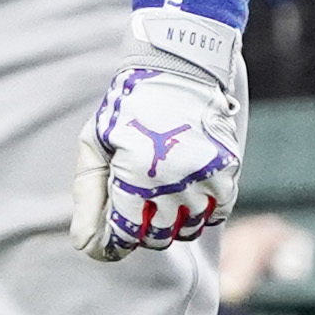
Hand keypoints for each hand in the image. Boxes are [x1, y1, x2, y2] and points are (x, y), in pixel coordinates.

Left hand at [73, 10, 245, 260]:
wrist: (179, 70)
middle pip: (157, 238)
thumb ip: (89, 195)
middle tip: (132, 201)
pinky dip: (199, 211)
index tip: (107, 236)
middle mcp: (176, 181)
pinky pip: (216, 215)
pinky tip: (183, 187)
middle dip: (140, 228)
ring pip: (188, 230)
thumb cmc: (128, 108)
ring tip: (157, 189)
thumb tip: (84, 245)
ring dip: (170, 221)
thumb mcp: (95, 143)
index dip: (113, 241)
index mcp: (137, 173)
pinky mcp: (229, 174)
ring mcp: (207, 179)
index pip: (125, 235)